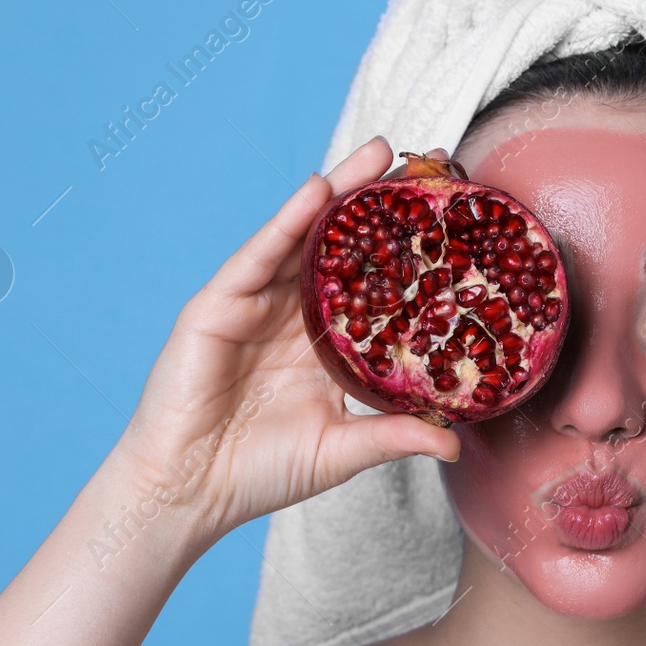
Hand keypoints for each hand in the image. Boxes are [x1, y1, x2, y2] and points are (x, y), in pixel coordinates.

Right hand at [107, 135, 460, 546]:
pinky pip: (258, 257)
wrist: (188, 492)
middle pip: (342, 249)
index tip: (454, 220)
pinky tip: (317, 190)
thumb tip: (456, 443)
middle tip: (428, 162)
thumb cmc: (260, 472)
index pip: (374, 287)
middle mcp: (293, 316)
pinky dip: (286, 223)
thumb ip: (394, 437)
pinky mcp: (218, 306)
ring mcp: (255, 305)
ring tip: (380, 153)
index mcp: (326, 345)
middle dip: (380, 204)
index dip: (411, 253)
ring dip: (340, 192)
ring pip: (303, 239)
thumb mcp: (341, 450)